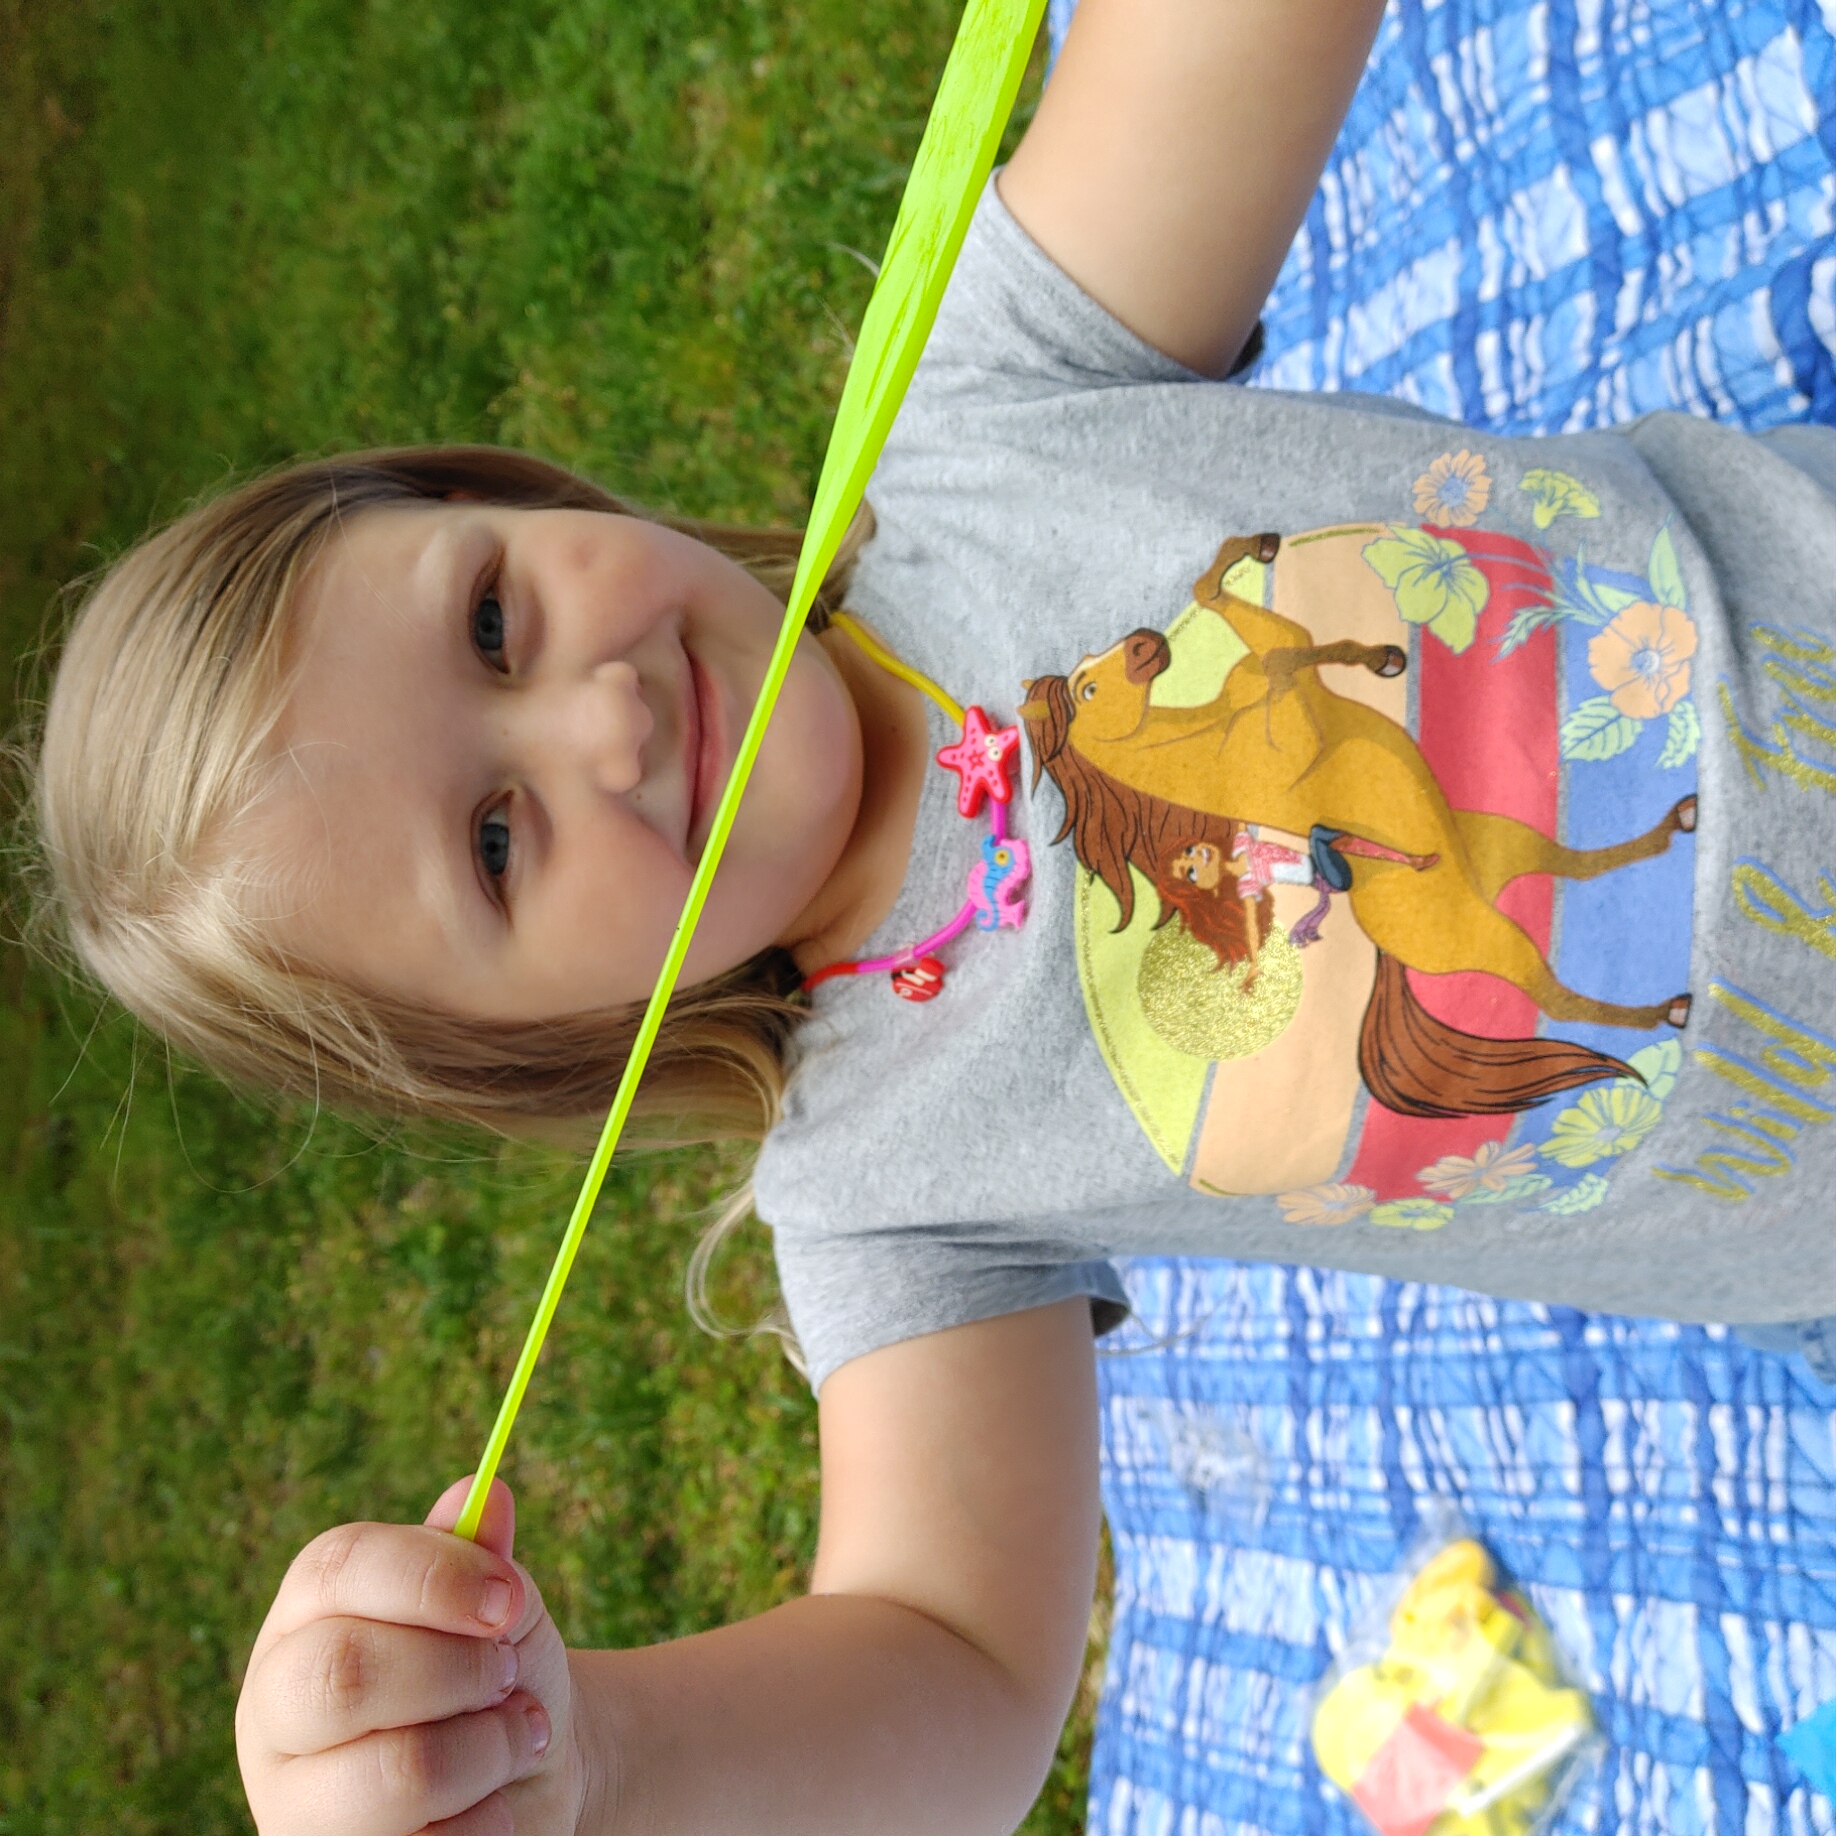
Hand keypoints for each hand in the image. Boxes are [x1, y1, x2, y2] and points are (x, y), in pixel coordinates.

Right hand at [237, 1478, 585, 1835]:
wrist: (525, 1768)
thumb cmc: (496, 1666)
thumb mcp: (495, 1602)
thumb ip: (480, 1555)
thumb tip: (487, 1494)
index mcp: (306, 1612)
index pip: (337, 1567)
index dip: (431, 1577)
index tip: (509, 1602)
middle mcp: (275, 1705)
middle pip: (343, 1673)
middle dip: (457, 1672)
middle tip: (508, 1676)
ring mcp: (292, 1800)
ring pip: (395, 1772)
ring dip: (489, 1750)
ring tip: (518, 1738)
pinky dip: (486, 1822)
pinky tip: (495, 1806)